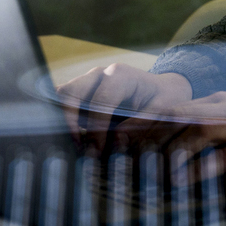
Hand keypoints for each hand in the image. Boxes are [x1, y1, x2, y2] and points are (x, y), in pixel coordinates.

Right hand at [55, 64, 191, 150]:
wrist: (163, 90)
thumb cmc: (163, 102)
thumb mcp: (161, 113)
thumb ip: (140, 124)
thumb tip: (116, 142)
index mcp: (121, 76)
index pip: (99, 100)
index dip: (95, 128)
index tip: (96, 152)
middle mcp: (101, 74)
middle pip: (71, 92)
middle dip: (71, 122)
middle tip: (79, 148)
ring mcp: (88, 80)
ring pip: (62, 95)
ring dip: (64, 121)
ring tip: (76, 145)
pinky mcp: (81, 90)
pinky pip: (63, 101)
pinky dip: (63, 119)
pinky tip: (75, 139)